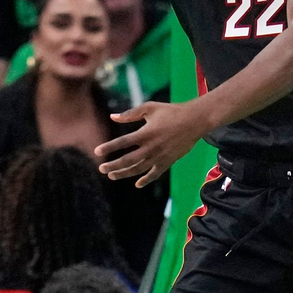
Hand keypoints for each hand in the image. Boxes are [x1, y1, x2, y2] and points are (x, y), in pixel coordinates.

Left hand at [94, 101, 208, 187]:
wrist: (195, 121)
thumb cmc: (171, 111)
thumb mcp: (149, 108)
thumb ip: (130, 114)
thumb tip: (112, 117)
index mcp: (145, 133)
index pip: (122, 143)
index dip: (108, 148)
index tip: (97, 152)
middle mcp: (151, 147)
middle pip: (127, 160)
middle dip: (113, 166)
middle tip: (101, 168)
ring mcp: (159, 156)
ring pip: (138, 169)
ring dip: (124, 174)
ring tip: (112, 176)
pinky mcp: (168, 161)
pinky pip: (155, 174)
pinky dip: (146, 180)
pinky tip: (137, 184)